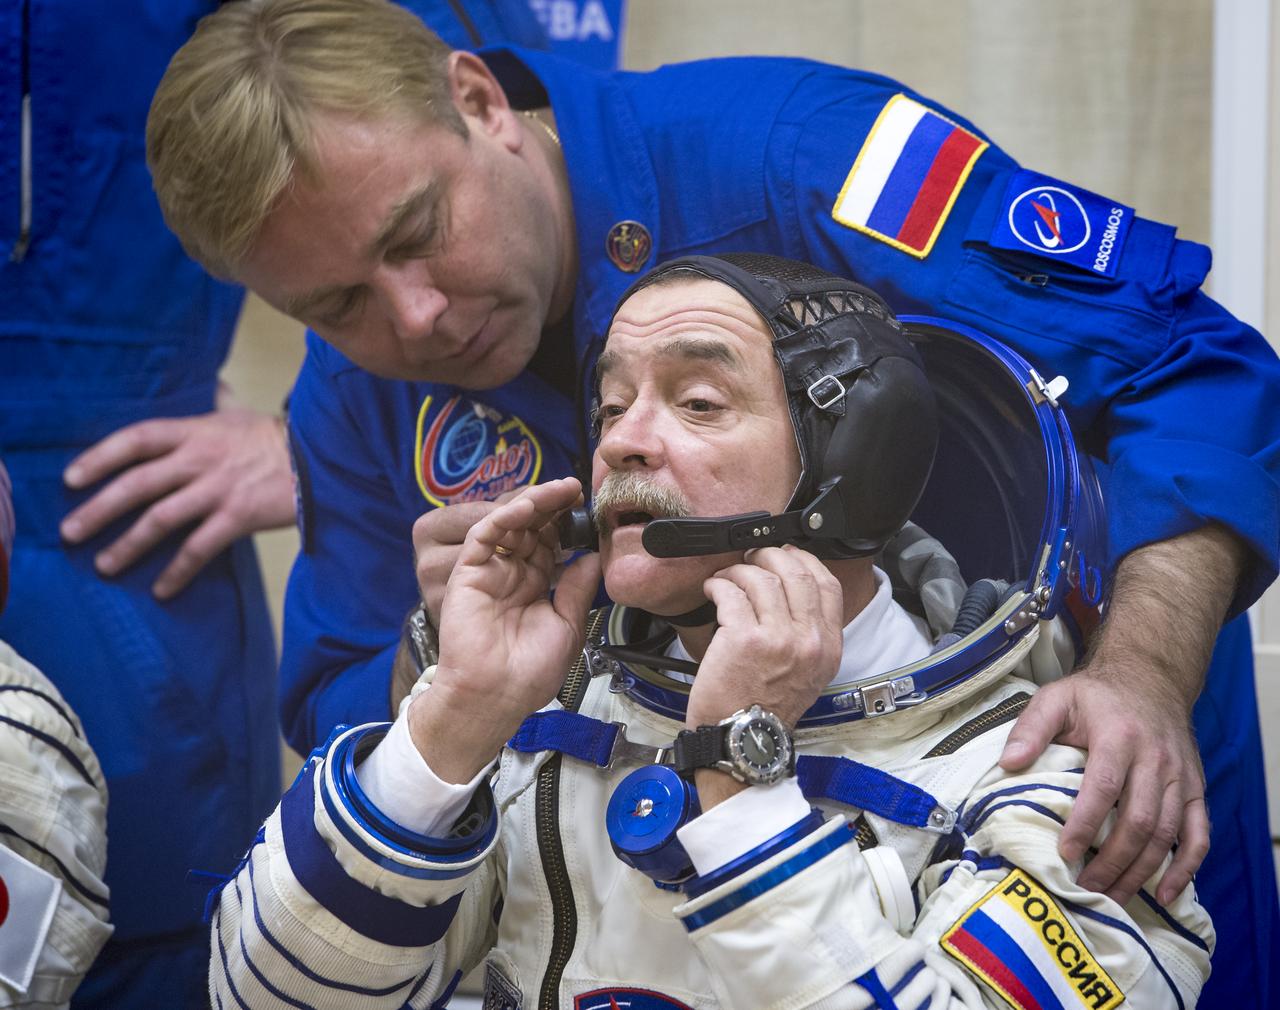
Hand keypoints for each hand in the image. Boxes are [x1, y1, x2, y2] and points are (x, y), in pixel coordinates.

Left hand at [60, 403, 295, 598]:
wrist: (323, 458)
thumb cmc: (278, 438)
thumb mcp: (239, 414)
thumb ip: (217, 404)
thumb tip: (214, 386)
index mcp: (195, 431)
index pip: (136, 439)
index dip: (99, 457)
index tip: (71, 478)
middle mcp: (200, 459)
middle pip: (137, 483)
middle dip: (99, 509)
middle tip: (70, 531)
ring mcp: (219, 489)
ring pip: (160, 519)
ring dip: (127, 545)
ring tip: (104, 564)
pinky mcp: (239, 517)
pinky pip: (199, 548)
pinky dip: (177, 571)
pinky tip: (162, 589)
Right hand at [413, 478, 599, 782]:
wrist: (496, 695)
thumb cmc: (530, 671)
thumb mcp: (568, 625)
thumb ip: (578, 588)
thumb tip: (594, 556)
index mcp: (535, 586)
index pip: (550, 544)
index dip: (567, 523)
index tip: (589, 507)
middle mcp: (512, 574)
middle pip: (532, 528)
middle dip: (553, 506)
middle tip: (576, 488)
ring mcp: (489, 571)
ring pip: (510, 525)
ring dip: (534, 503)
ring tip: (560, 489)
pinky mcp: (468, 572)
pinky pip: (485, 535)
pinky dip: (505, 515)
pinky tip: (529, 504)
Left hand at [688, 545, 843, 729]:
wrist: (742, 739)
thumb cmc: (766, 708)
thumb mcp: (809, 673)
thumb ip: (809, 633)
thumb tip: (791, 590)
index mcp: (828, 646)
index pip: (828, 584)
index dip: (804, 560)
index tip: (786, 555)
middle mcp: (808, 640)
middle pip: (796, 572)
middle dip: (769, 556)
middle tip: (752, 558)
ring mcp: (777, 639)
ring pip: (761, 578)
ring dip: (739, 571)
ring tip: (727, 579)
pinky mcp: (743, 639)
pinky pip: (731, 593)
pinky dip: (718, 585)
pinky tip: (713, 590)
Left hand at [1000, 664, 1207, 905]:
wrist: (1151, 678)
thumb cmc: (1095, 695)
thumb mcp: (1056, 698)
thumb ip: (1031, 728)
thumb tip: (1008, 763)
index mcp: (1119, 737)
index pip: (1104, 787)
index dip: (1086, 823)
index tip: (1065, 853)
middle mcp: (1156, 759)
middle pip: (1139, 820)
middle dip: (1112, 860)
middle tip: (1085, 888)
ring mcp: (1181, 777)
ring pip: (1167, 834)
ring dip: (1141, 871)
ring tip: (1113, 898)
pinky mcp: (1196, 789)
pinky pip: (1198, 834)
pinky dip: (1185, 868)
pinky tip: (1166, 894)